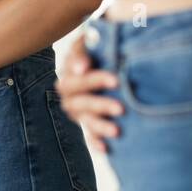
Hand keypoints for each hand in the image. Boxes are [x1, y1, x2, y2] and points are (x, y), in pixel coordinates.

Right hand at [54, 34, 123, 153]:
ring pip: (84, 120)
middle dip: (99, 105)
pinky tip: (106, 148)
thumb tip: (82, 67)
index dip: (94, 80)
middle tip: (121, 108)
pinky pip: (88, 136)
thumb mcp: (90, 42)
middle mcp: (70, 94)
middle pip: (79, 102)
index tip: (115, 80)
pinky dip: (95, 142)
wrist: (103, 60)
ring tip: (117, 131)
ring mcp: (77, 111)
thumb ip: (86, 47)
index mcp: (70, 73)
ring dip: (99, 126)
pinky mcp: (87, 124)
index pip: (78, 78)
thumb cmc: (98, 48)